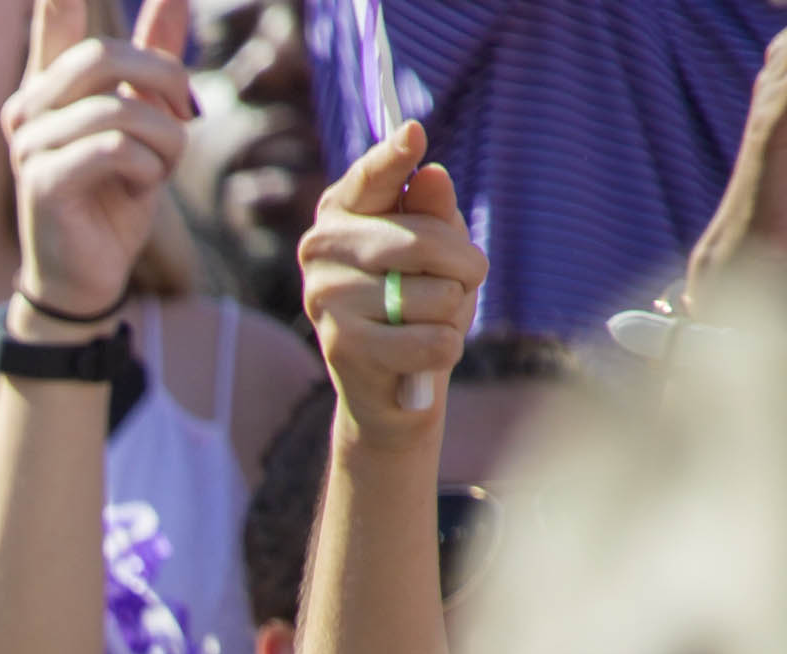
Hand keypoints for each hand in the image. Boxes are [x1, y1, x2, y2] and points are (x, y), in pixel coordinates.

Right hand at [6, 0, 197, 322]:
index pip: (54, 21)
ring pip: (119, 109)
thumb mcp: (144, 123)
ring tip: (161, 168)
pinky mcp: (41, 181)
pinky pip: (115, 148)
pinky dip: (147, 167)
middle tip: (189, 114)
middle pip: (103, 56)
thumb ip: (153, 61)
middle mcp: (28, 110)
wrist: (86, 278)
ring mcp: (29, 146)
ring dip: (164, 139)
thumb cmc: (112, 198)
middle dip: (164, 79)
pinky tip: (139, 188)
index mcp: (49, 89)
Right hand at [296, 119, 483, 435]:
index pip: (374, 176)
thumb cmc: (418, 303)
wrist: (392, 387)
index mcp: (342, 210)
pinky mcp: (341, 346)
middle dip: (464, 266)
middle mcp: (321, 248)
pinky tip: (423, 355)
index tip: (413, 134)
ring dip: (451, 315)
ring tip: (426, 324)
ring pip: (435, 296)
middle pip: (424, 243)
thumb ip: (435, 212)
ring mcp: (326, 297)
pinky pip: (431, 340)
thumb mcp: (437, 249)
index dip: (394, 157)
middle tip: (465, 280)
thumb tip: (432, 175)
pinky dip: (444, 350)